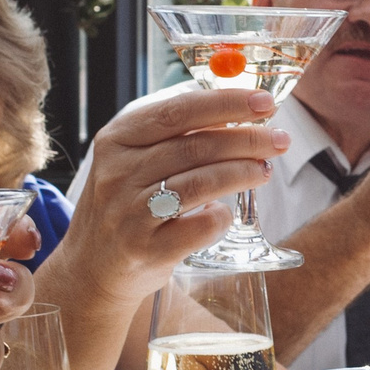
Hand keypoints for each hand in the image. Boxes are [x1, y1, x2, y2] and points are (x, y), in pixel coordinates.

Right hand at [66, 85, 288, 296]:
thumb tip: (236, 115)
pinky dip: (222, 217)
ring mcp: (129, 213)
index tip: (264, 101)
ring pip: (200, 183)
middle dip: (247, 139)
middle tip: (278, 140)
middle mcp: (118, 174)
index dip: (226, 103)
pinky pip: (199, 227)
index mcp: (117, 140)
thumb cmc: (126, 205)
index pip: (178, 111)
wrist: (91, 267)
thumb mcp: (134, 161)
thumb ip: (175, 138)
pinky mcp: (145, 249)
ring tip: (264, 169)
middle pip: (195, 146)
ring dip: (242, 172)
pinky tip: (228, 213)